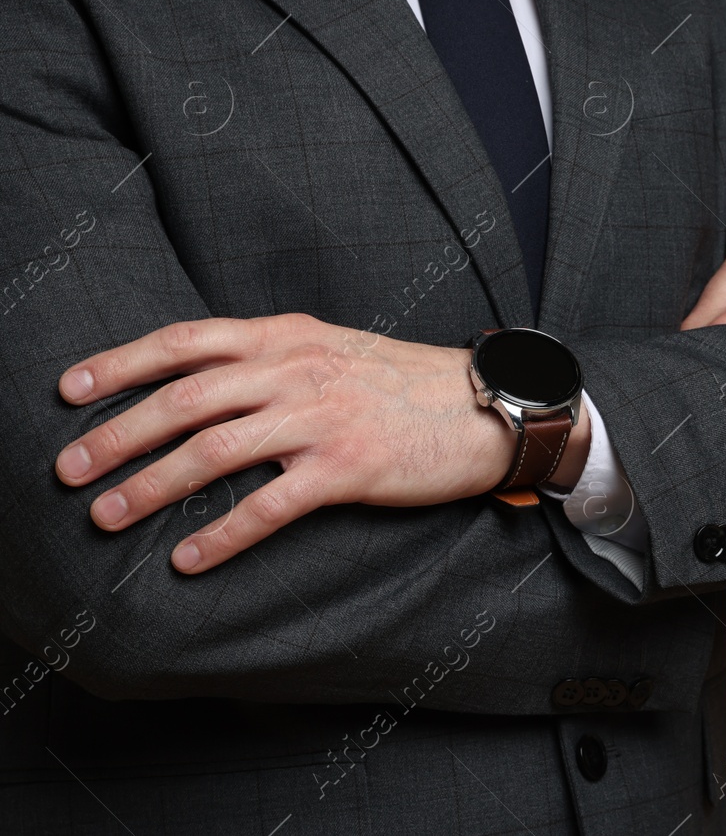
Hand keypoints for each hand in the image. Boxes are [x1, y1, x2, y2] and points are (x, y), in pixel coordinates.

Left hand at [52, 314, 543, 572]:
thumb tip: (202, 378)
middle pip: (185, 398)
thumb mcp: (335, 348)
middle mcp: (297, 370)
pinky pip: (269, 505)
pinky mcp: (348, 468)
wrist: (487, 407)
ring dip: (151, 486)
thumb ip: (273, 356)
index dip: (121, 364)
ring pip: (214, 449)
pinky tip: (187, 558)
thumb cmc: (408, 383)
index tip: (70, 391)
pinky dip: (220, 534)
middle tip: (68, 469)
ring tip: (106, 515)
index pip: (187, 342)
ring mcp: (322, 418)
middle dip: (117, 435)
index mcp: (289, 336)